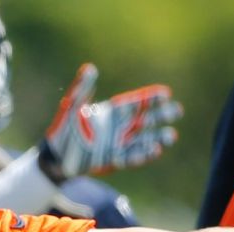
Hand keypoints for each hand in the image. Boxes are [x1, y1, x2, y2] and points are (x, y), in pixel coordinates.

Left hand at [40, 64, 181, 181]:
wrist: (55, 156)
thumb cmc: (63, 129)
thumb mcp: (72, 106)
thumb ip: (82, 88)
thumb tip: (90, 68)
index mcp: (111, 112)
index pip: (135, 103)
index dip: (151, 98)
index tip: (166, 93)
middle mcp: (118, 128)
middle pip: (144, 120)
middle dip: (161, 116)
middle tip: (177, 111)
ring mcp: (117, 144)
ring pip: (142, 140)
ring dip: (157, 138)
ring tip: (171, 136)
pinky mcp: (112, 160)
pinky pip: (130, 157)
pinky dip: (142, 155)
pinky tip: (154, 151)